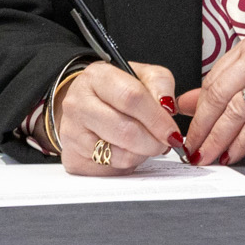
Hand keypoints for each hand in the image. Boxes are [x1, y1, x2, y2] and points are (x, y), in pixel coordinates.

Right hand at [55, 60, 184, 174]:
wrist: (83, 105)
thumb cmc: (115, 92)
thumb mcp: (140, 75)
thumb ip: (160, 84)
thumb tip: (167, 109)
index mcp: (96, 77)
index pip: (131, 98)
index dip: (157, 118)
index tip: (172, 131)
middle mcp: (78, 104)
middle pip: (125, 131)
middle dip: (153, 142)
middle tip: (164, 142)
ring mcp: (72, 132)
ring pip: (119, 155)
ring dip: (142, 154)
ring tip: (145, 144)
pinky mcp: (73, 157)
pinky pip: (111, 169)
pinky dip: (127, 163)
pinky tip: (127, 150)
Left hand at [178, 30, 244, 165]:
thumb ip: (225, 90)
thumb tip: (183, 104)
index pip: (214, 79)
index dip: (197, 110)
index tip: (186, 131)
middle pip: (220, 94)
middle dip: (202, 127)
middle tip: (191, 150)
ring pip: (236, 110)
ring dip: (218, 139)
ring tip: (207, 157)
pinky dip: (242, 143)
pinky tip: (233, 155)